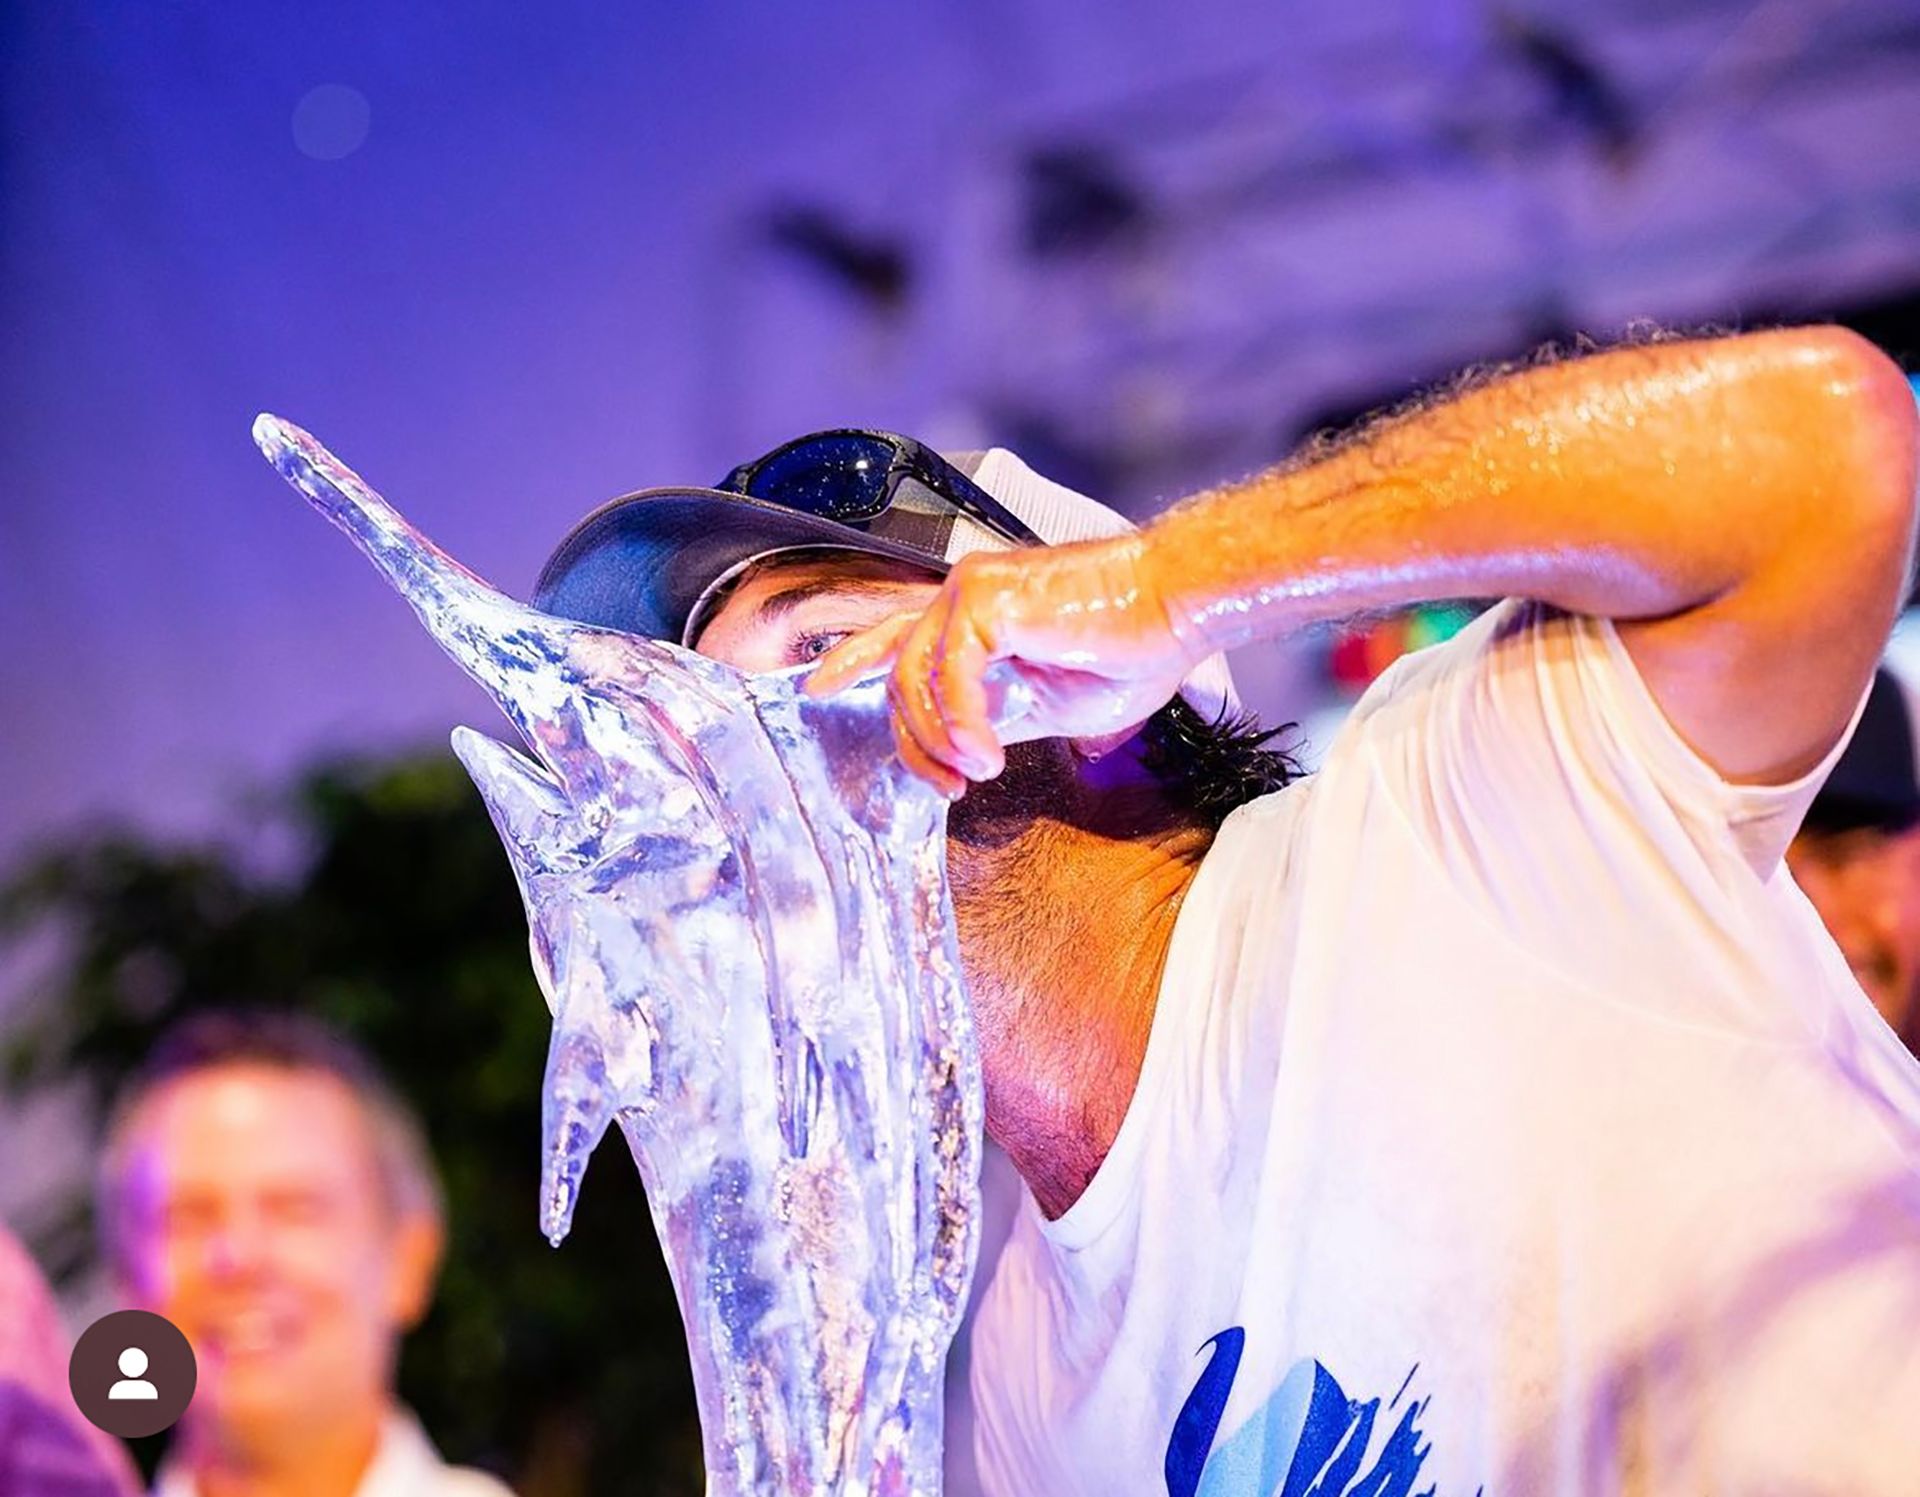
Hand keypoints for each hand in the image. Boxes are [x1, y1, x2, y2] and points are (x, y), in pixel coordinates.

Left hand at [805, 532, 1203, 793]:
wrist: (1176, 610)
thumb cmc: (1132, 650)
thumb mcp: (1052, 702)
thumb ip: (1000, 714)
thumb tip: (967, 746)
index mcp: (975, 612)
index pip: (894, 638)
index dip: (850, 663)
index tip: (815, 693)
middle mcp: (962, 594)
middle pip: (897, 673)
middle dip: (911, 743)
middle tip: (946, 788)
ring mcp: (969, 591)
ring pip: (913, 678)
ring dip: (939, 742)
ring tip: (977, 774)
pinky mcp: (986, 600)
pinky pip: (949, 678)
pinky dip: (962, 725)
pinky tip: (987, 756)